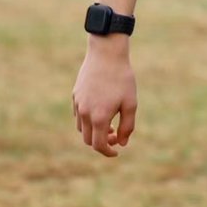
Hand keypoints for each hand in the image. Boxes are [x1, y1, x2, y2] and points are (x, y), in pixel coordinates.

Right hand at [72, 38, 137, 157]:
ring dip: (94, 131)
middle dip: (101, 142)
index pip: (99, 145)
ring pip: (82, 128)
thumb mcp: (130, 103)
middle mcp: (85, 113)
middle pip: (88, 140)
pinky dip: (88, 120)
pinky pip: (79, 115)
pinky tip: (100, 110)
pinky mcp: (75, 95)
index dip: (108, 152)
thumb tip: (122, 143)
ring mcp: (78, 104)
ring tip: (108, 122)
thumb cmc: (122, 78)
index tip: (117, 151)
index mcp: (99, 117)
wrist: (107, 54)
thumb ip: (127, 126)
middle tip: (115, 134)